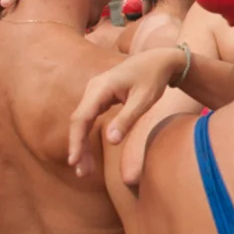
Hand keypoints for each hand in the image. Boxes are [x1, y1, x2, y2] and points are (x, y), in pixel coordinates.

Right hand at [68, 48, 185, 176]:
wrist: (159, 60)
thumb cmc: (153, 78)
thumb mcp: (144, 100)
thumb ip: (127, 119)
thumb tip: (111, 141)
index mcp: (100, 88)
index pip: (82, 118)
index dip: (76, 141)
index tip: (74, 161)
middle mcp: (92, 89)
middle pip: (79, 122)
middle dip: (78, 147)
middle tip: (81, 173)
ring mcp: (95, 92)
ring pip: (83, 122)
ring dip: (81, 144)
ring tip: (85, 169)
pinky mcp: (100, 97)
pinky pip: (89, 118)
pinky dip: (87, 135)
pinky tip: (88, 152)